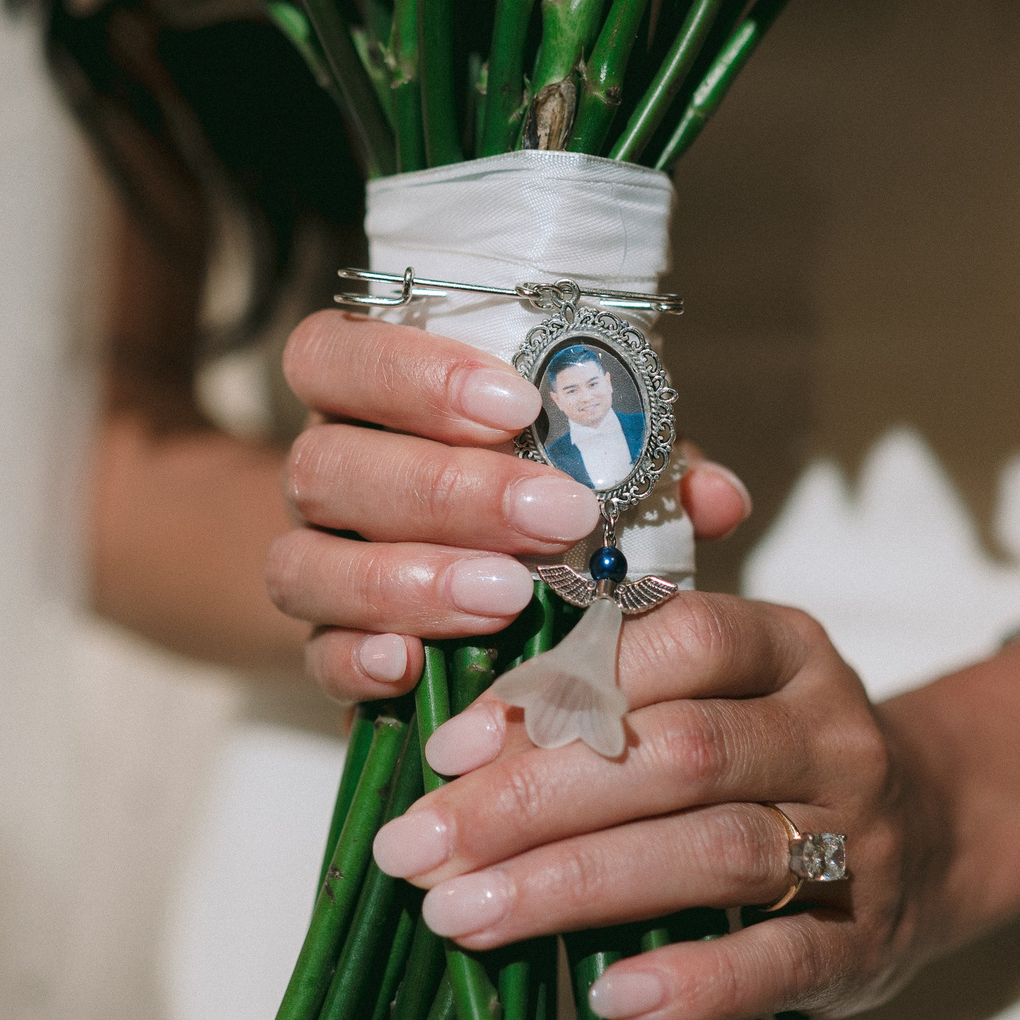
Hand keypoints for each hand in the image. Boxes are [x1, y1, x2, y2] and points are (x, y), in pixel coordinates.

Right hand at [273, 309, 751, 699]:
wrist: (474, 597)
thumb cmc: (540, 498)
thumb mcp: (597, 468)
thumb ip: (645, 468)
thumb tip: (715, 497)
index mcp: (370, 398)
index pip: (336, 354)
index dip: (413, 374)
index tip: (519, 404)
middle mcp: (327, 474)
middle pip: (326, 463)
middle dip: (446, 490)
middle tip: (551, 517)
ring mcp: (315, 563)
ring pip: (303, 563)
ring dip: (407, 579)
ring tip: (505, 598)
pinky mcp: (323, 652)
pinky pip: (312, 657)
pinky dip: (356, 661)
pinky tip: (410, 666)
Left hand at [367, 591, 954, 1019]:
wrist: (945, 833)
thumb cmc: (777, 755)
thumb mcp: (720, 688)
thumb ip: (612, 688)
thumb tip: (453, 738)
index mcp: (785, 648)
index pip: (677, 641)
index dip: (558, 686)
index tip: (447, 747)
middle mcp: (829, 731)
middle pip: (678, 753)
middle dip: (531, 801)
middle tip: (417, 848)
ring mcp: (858, 837)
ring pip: (715, 851)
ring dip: (577, 885)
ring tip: (465, 917)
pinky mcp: (868, 942)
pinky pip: (782, 961)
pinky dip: (695, 980)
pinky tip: (610, 996)